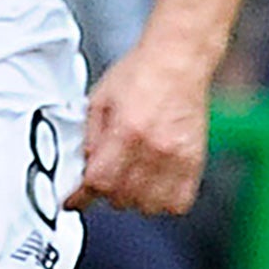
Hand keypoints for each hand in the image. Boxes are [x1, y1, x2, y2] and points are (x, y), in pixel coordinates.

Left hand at [67, 43, 211, 215]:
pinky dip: (162, 201)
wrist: (177, 61)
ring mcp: (176, 158)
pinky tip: (154, 183)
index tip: (74, 200)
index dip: (81, 195)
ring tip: (131, 178)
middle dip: (107, 190)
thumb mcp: (100, 99)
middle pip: (122, 198)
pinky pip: (177, 203)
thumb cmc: (140, 73)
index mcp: (126, 131)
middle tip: (105, 175)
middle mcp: (153, 149)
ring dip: (134, 198)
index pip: (99, 182)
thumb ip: (91, 137)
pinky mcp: (194, 162)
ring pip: (149, 207)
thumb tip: (84, 167)